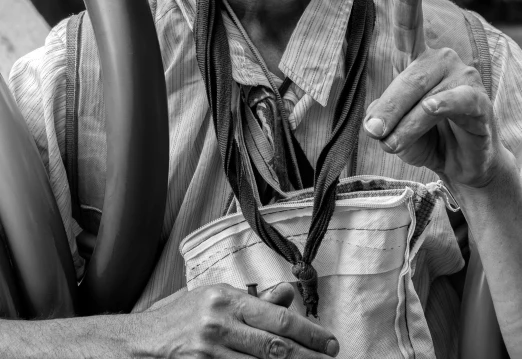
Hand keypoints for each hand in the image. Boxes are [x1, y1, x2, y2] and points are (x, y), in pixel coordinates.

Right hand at [134, 282, 338, 358]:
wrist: (140, 342)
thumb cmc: (181, 317)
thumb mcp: (216, 298)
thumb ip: (254, 301)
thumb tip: (287, 295)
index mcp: (226, 300)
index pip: (278, 318)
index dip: (309, 332)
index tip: (330, 342)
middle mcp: (219, 324)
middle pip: (275, 347)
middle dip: (309, 356)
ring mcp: (209, 353)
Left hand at [363, 0, 507, 191]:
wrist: (460, 165)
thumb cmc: (425, 138)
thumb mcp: (393, 128)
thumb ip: (382, 117)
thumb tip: (376, 122)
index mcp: (417, 59)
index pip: (410, 24)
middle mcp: (441, 60)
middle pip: (408, 77)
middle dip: (388, 108)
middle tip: (374, 133)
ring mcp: (463, 77)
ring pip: (425, 96)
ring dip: (406, 124)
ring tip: (394, 144)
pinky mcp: (479, 100)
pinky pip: (455, 101)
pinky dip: (440, 107)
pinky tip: (432, 107)